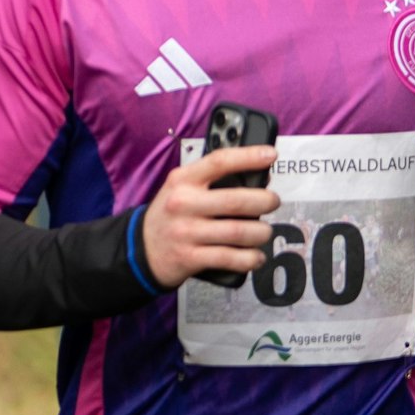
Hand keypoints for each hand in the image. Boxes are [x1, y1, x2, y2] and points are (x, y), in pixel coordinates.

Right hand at [141, 145, 280, 288]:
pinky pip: (231, 258)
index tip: (270, 155)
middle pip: (236, 200)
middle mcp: (183, 203)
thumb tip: (258, 178)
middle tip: (272, 202)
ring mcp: (186, 232)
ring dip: (261, 233)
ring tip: (264, 232)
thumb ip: (212, 182)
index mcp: (182, 180)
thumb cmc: (170, 215)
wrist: (141, 249)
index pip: (218, 161)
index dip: (248, 157)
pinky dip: (250, 258)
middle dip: (265, 201)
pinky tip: (255, 256)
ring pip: (238, 232)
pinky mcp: (190, 257)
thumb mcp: (181, 189)